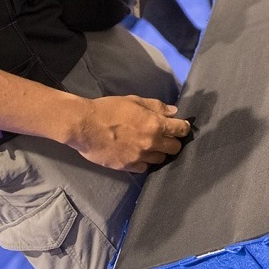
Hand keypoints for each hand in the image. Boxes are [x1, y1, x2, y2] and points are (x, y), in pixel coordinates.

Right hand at [68, 95, 190, 172]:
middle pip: (175, 148)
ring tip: (149, 146)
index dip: (183, 128)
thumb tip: (174, 112)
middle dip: (173, 142)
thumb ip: (156, 107)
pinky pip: (144, 168)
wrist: (85, 126)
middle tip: (165, 137)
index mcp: (155, 124)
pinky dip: (144, 162)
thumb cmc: (109, 109)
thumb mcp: (134, 101)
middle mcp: (152, 142)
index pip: (180, 130)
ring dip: (158, 152)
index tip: (181, 127)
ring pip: (160, 159)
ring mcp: (140, 156)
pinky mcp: (128, 166)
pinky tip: (137, 154)